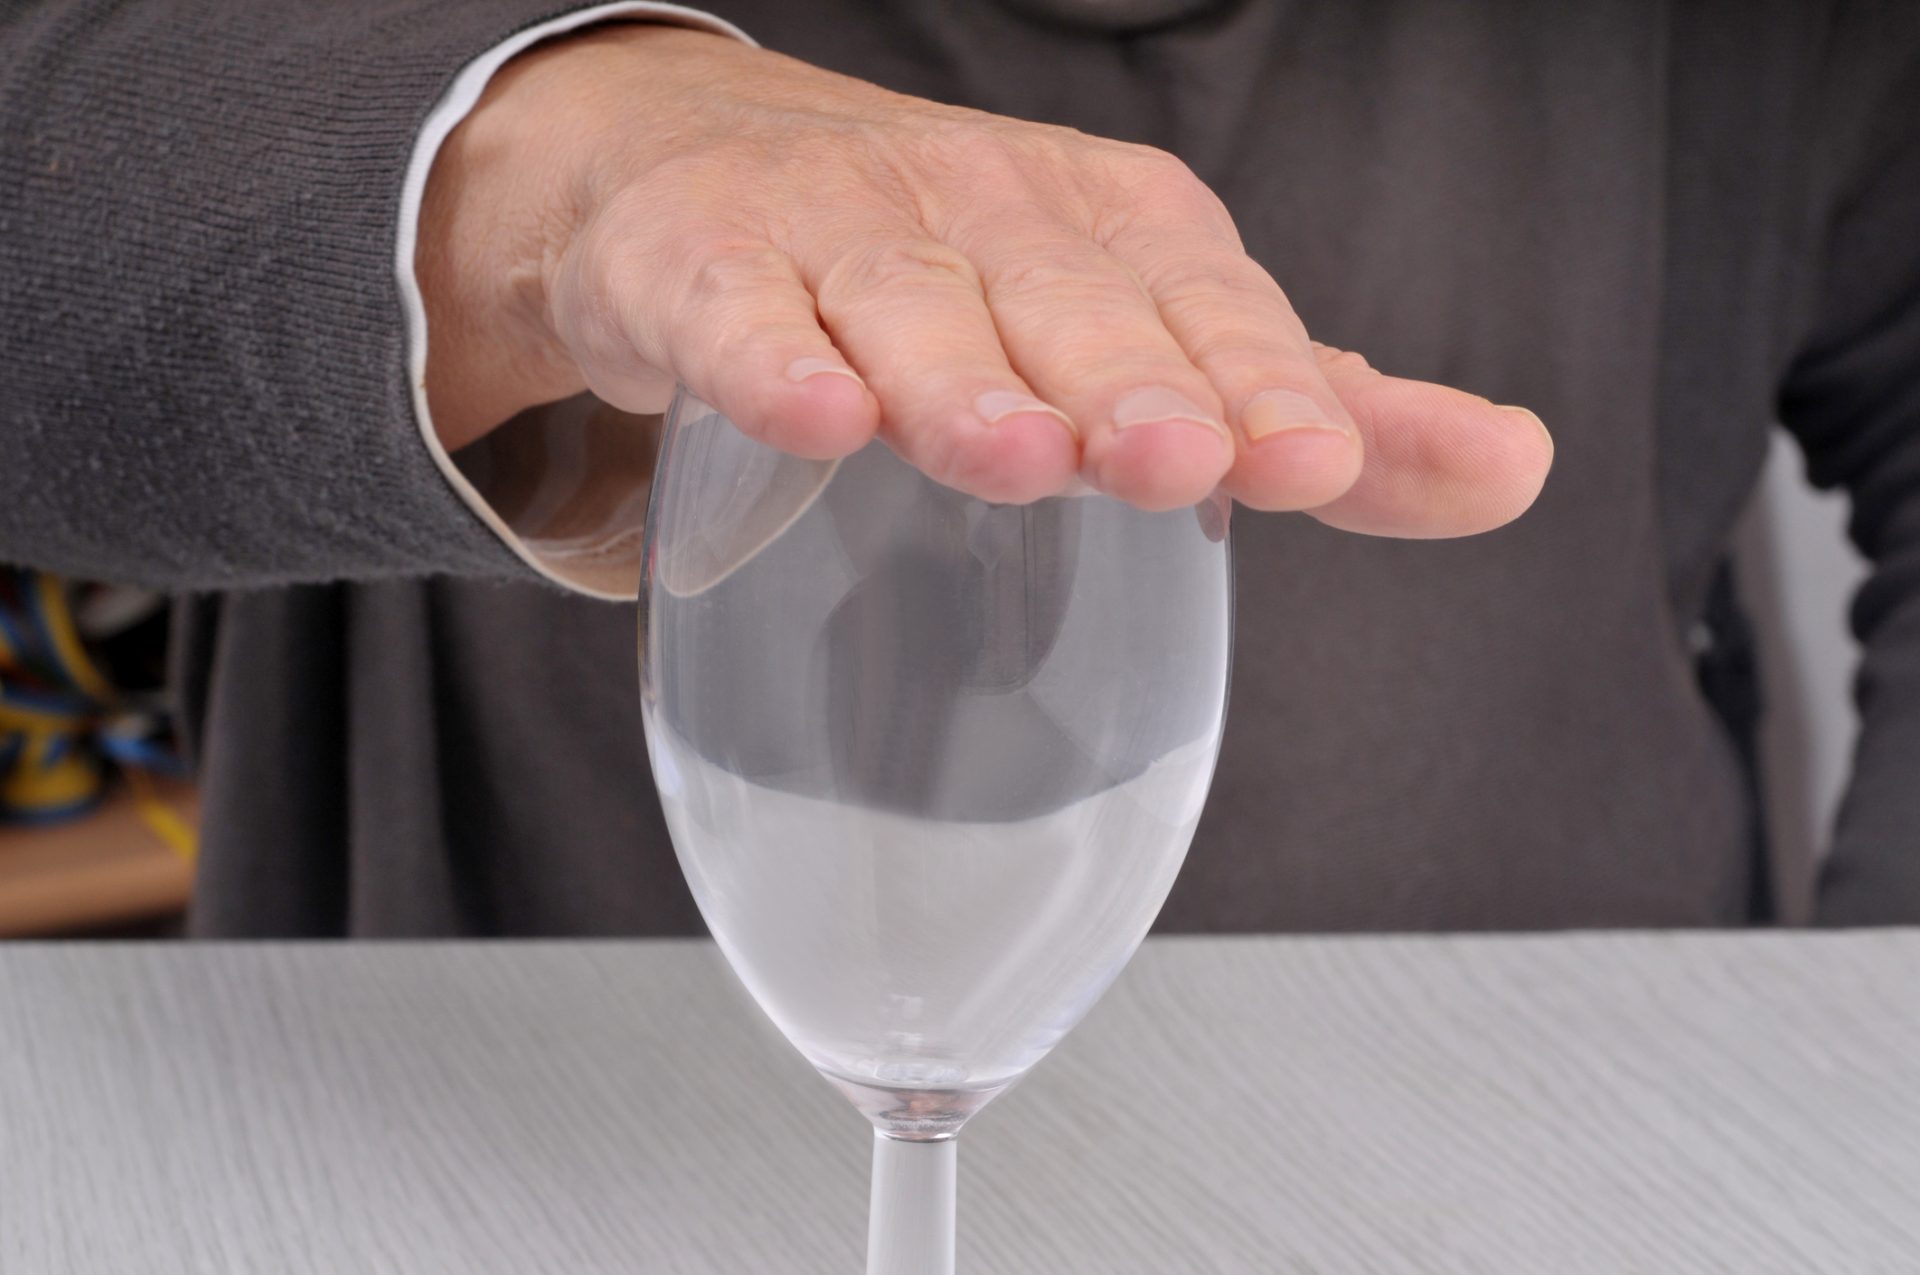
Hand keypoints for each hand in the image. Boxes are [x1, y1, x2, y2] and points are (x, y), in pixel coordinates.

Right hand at [419, 24, 1550, 532]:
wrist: (709, 170)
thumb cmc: (961, 277)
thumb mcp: (1144, 326)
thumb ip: (1304, 409)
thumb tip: (1512, 471)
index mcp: (1111, 230)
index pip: (1202, 301)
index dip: (1258, 377)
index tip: (1317, 462)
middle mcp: (987, 213)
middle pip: (1062, 299)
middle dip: (1124, 378)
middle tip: (1177, 459)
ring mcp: (840, 231)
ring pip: (906, 304)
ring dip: (959, 378)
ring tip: (1013, 456)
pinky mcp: (702, 263)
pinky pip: (735, 310)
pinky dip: (767, 358)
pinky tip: (809, 414)